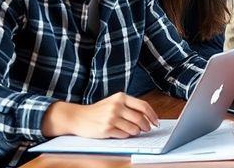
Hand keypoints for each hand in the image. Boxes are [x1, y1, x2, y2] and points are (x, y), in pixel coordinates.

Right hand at [42, 93, 158, 138]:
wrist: (77, 117)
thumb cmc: (98, 111)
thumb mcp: (114, 102)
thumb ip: (129, 107)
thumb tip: (148, 117)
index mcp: (120, 97)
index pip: (143, 106)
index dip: (152, 115)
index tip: (156, 121)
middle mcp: (116, 106)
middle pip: (140, 118)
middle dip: (146, 126)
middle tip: (147, 129)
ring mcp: (111, 118)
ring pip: (134, 129)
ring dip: (136, 132)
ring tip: (133, 131)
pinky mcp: (106, 129)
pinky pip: (124, 135)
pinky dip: (126, 135)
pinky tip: (121, 133)